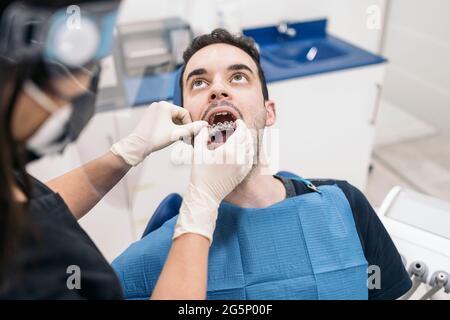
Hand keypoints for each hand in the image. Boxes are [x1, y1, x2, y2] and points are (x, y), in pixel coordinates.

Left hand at [111, 101, 206, 165]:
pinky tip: (169, 137)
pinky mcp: (150, 117)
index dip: (189, 125)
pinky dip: (169, 128)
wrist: (137, 146)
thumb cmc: (156, 138)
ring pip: (171, 119)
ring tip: (177, 139)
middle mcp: (158, 105)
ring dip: (177, 129)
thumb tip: (205, 124)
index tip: (190, 135)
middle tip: (185, 139)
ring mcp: (153, 111)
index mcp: (165, 105)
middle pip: (178, 116)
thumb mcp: (177, 133)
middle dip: (183, 127)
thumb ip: (192, 128)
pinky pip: (164, 121)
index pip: (184, 113)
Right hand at [173, 119, 253, 243]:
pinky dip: (249, 151)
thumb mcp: (198, 152)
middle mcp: (239, 158)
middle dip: (245, 131)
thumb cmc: (200, 174)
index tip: (238, 121)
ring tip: (241, 137)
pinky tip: (243, 150)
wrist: (205, 194)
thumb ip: (201, 136)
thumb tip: (205, 128)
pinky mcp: (243, 173)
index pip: (242, 132)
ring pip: (251, 148)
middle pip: (248, 139)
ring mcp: (243, 166)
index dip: (241, 124)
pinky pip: (251, 158)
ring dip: (248, 141)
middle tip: (239, 128)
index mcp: (229, 151)